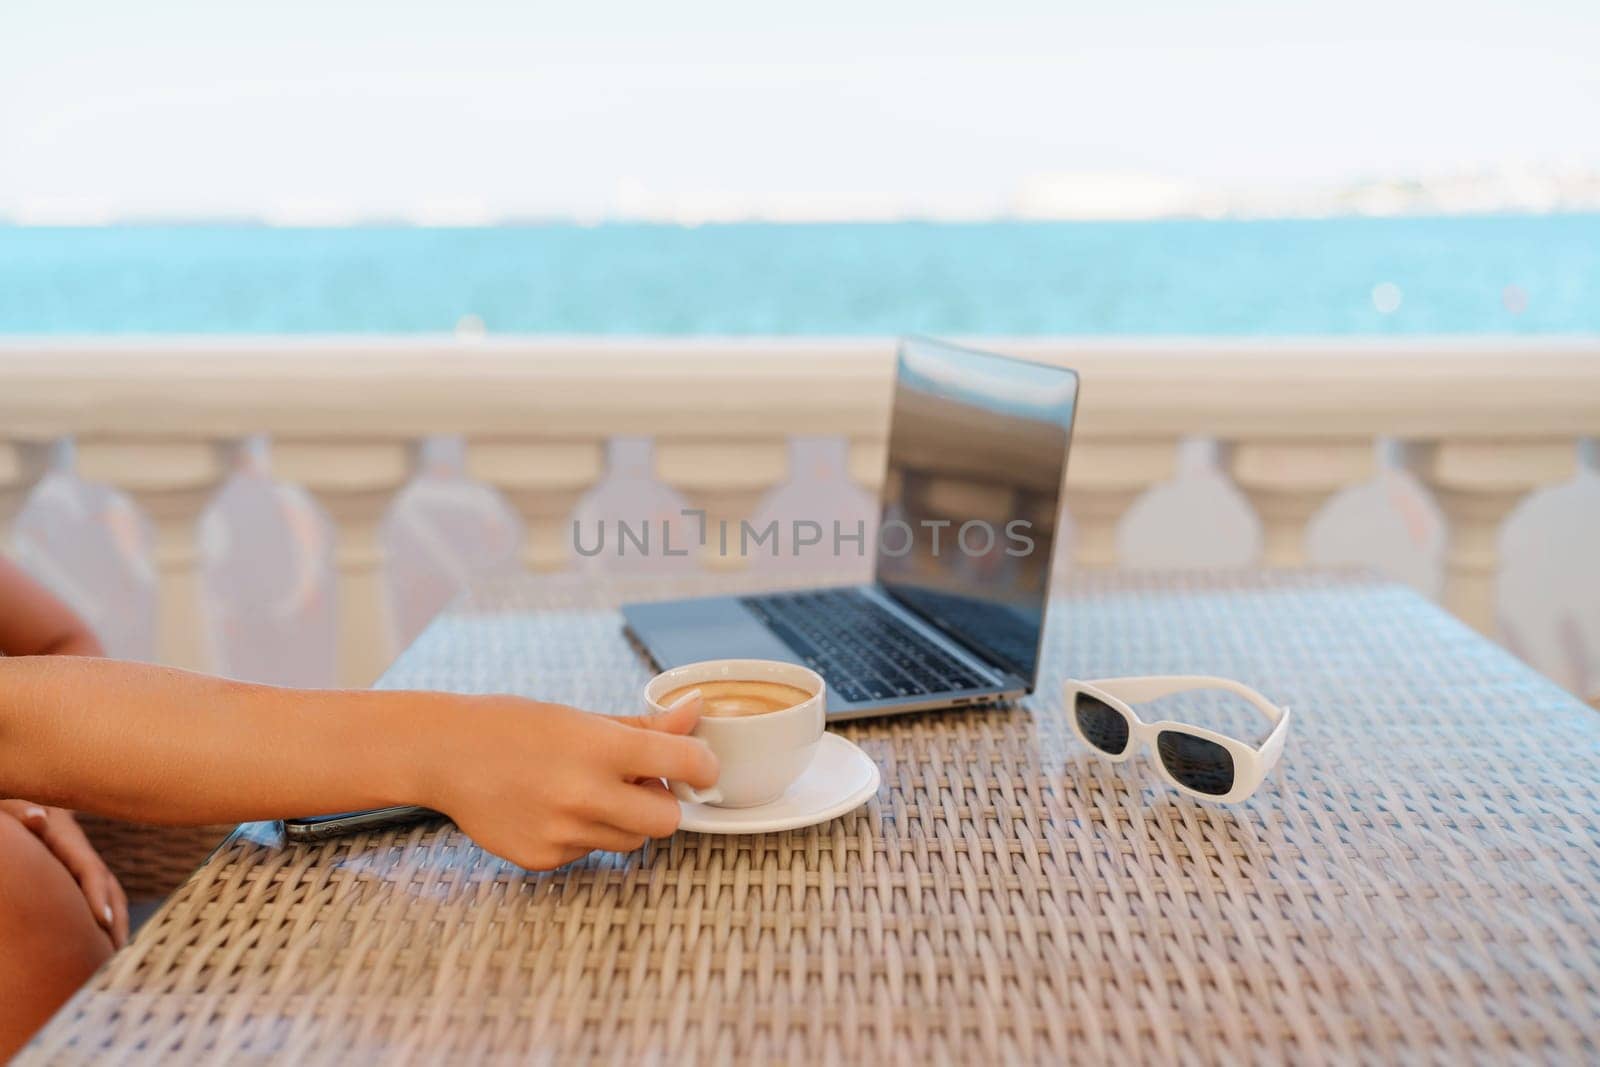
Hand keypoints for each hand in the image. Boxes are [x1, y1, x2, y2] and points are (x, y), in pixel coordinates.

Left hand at [0, 800, 127, 947]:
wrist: (29, 801)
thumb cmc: (16, 806)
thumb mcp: (16, 807)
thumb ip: (22, 813)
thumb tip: (36, 816)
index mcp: (70, 841)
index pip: (91, 871)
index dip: (98, 895)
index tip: (102, 923)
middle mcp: (84, 856)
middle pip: (111, 890)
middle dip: (116, 921)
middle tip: (115, 954)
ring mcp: (84, 867)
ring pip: (110, 898)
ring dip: (115, 926)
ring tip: (114, 958)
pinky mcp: (77, 877)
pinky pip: (97, 901)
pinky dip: (105, 923)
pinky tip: (101, 945)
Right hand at [425, 690, 716, 870]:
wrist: (445, 754)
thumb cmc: (514, 726)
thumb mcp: (582, 718)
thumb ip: (644, 726)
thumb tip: (695, 711)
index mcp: (599, 748)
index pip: (685, 763)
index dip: (702, 764)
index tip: (699, 764)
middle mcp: (584, 794)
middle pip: (667, 820)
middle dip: (662, 802)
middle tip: (638, 782)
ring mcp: (563, 832)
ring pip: (631, 841)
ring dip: (625, 820)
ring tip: (588, 791)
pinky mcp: (544, 858)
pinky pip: (590, 852)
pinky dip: (585, 834)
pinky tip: (553, 808)